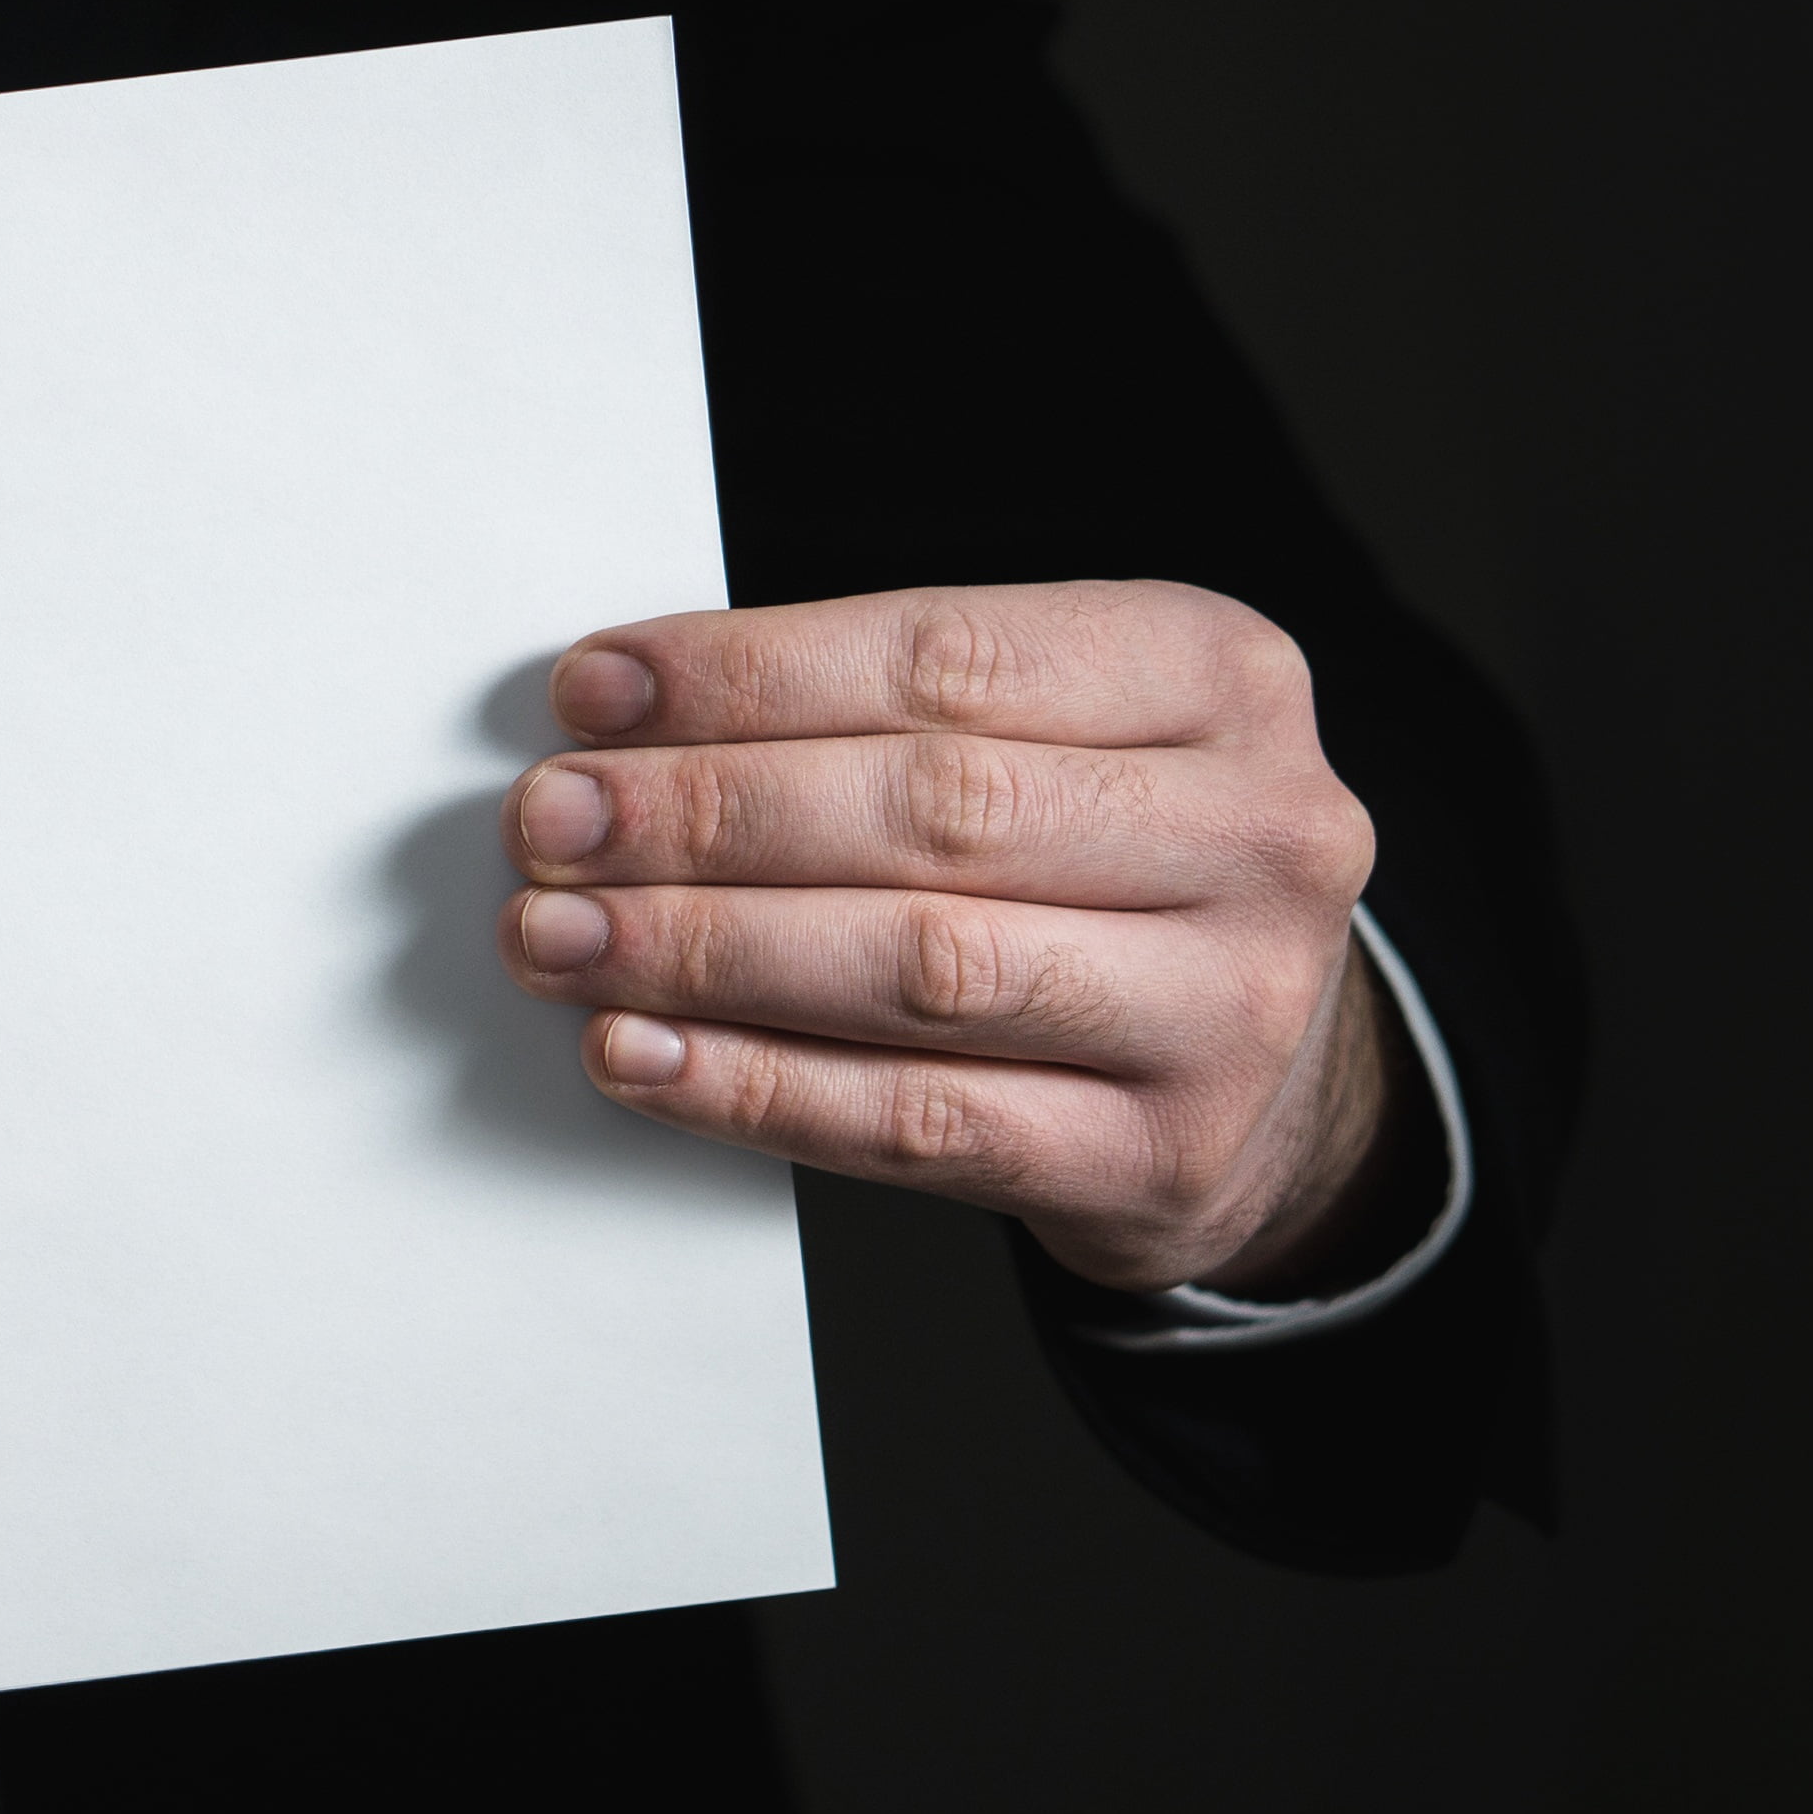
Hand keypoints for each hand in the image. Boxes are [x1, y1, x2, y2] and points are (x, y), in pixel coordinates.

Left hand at [505, 581, 1423, 1294]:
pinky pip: (918, 1122)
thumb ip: (873, 716)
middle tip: (553, 823)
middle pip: (933, 810)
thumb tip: (620, 724)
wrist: (1255, 1080)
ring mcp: (1229, 1007)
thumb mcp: (1053, 738)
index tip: (593, 693)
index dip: (748, 675)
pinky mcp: (1163, 1157)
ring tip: (564, 933)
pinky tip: (639, 1052)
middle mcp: (1259, 833)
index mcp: (1217, 677)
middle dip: (706, 813)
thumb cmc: (1107, 872)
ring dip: (705, 950)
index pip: (947, 656)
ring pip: (921, 967)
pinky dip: (752, 1086)